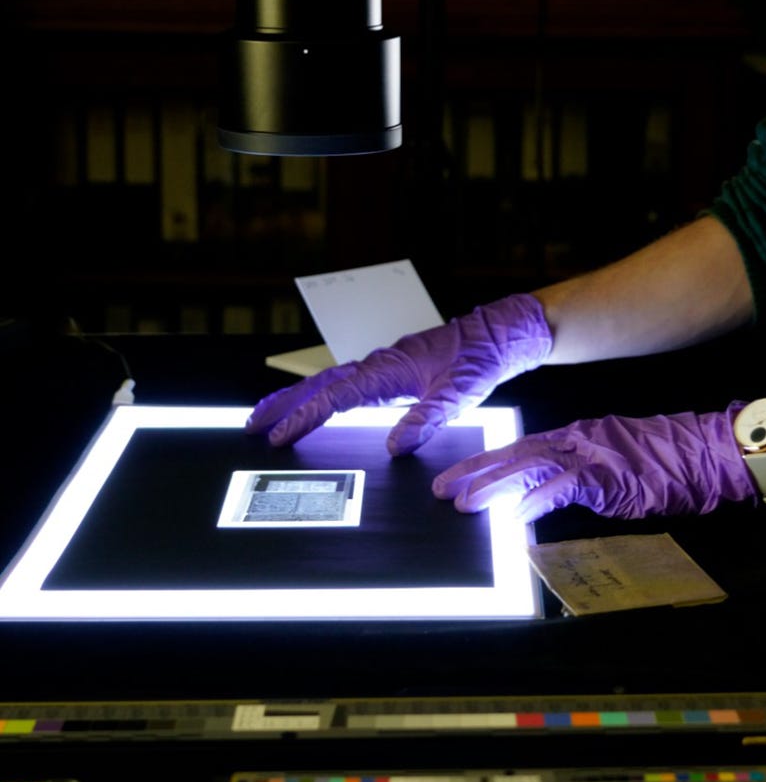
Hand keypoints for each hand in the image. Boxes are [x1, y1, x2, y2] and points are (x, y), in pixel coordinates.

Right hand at [245, 293, 552, 453]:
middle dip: (284, 405)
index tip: (279, 438)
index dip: (304, 419)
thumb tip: (396, 446)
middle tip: (252, 424)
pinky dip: (322, 395)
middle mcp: (378, 365)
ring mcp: (382, 366)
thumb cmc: (479, 359)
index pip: (335, 398)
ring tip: (269, 417)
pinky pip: (346, 383)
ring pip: (329, 382)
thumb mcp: (458, 393)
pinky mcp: (391, 371)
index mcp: (387, 369)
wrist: (496, 335)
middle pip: (319, 385)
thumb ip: (426, 418)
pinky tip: (317, 408)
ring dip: (297, 399)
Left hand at [431, 404, 754, 521]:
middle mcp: (577, 440)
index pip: (521, 448)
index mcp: (576, 436)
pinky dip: (538, 501)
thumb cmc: (666, 462)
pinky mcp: (609, 476)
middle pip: (515, 454)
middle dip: (476, 470)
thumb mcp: (614, 465)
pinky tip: (516, 517)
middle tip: (440, 487)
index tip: (455, 475)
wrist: (705, 452)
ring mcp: (592, 455)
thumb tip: (545, 494)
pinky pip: (566, 487)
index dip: (486, 462)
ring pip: (531, 467)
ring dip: (496, 486)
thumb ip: (579, 475)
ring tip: (465, 502)